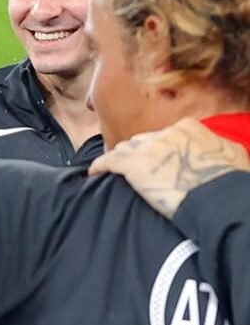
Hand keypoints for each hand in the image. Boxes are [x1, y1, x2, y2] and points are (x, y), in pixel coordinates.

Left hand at [88, 118, 249, 218]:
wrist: (216, 196)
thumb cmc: (228, 180)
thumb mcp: (232, 154)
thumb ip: (218, 148)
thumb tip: (219, 150)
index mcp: (188, 128)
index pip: (166, 135)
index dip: (160, 149)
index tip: (160, 159)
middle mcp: (165, 133)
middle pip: (143, 141)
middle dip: (141, 154)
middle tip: (140, 170)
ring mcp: (147, 147)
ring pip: (125, 149)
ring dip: (121, 160)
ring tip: (117, 171)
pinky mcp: (132, 164)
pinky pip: (109, 162)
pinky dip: (100, 166)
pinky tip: (93, 173)